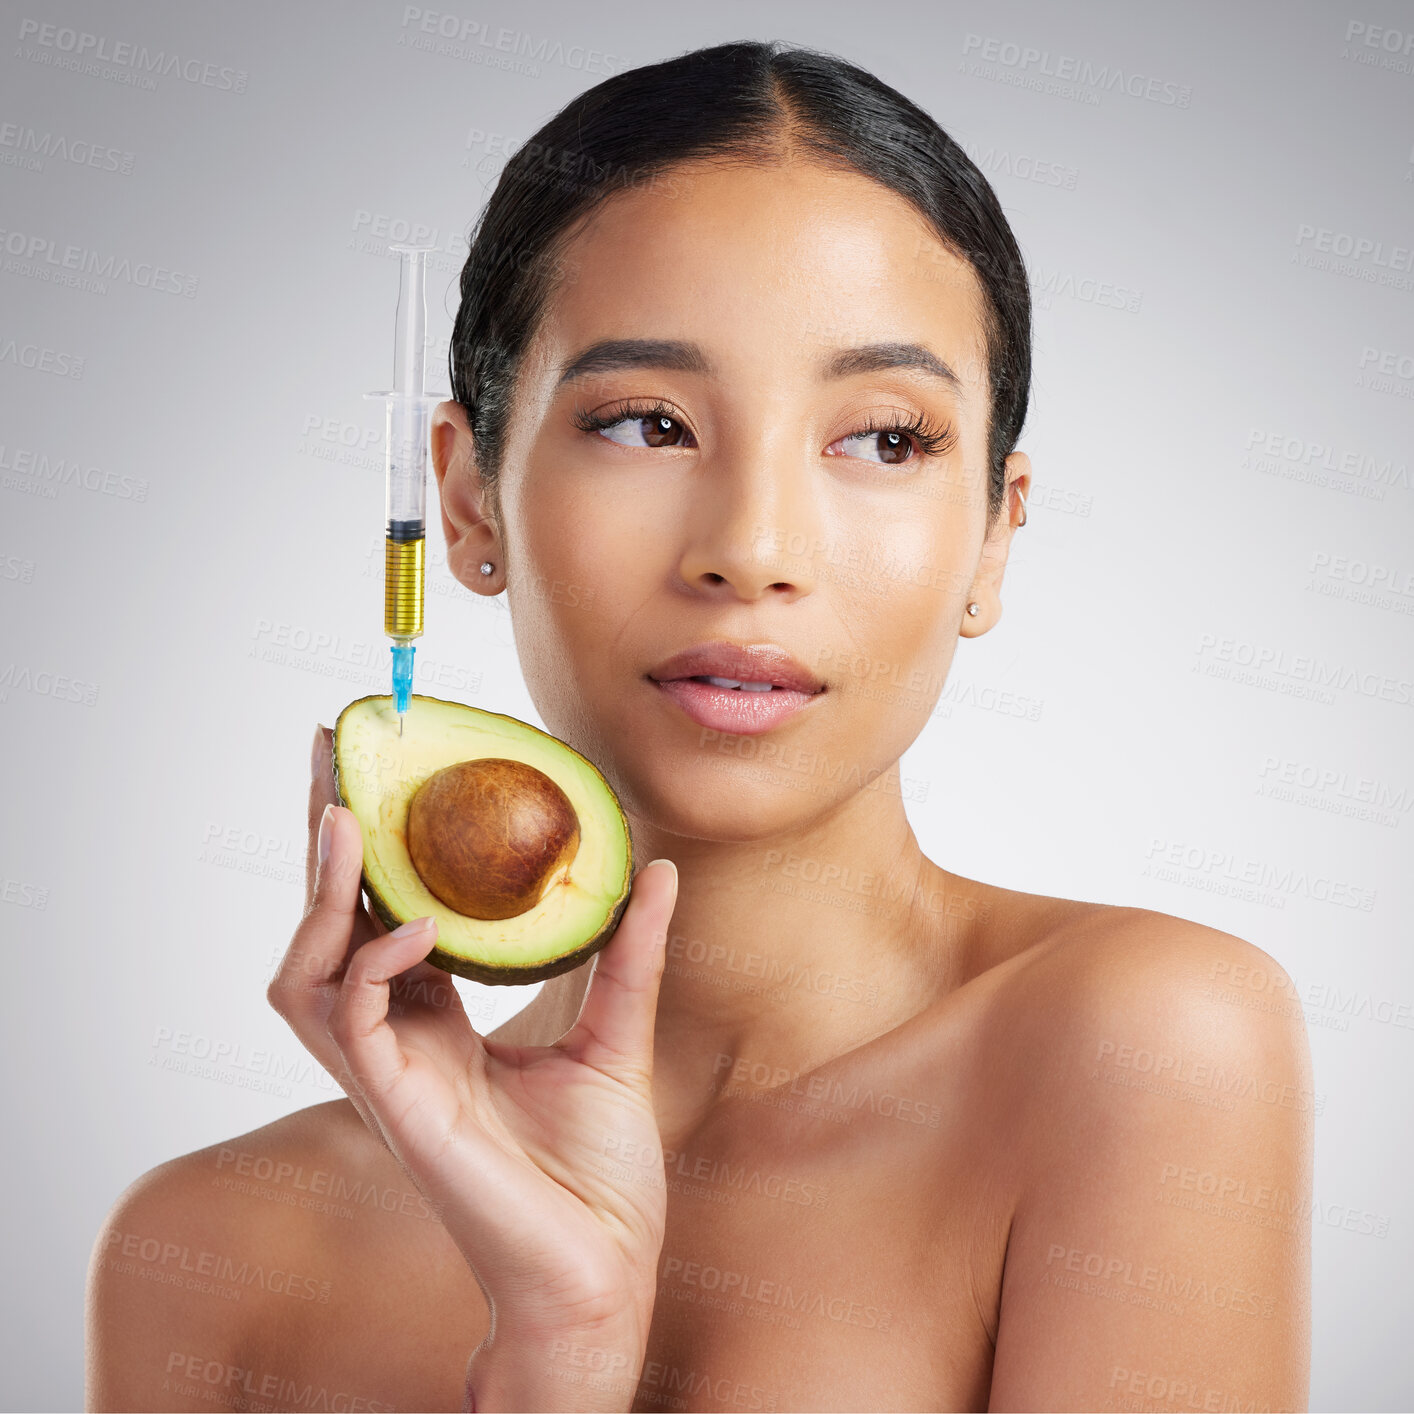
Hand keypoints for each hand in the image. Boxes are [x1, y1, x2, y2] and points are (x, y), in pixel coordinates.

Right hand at [268, 724, 677, 1346]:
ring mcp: (390, 1077)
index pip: (380, 918)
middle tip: (330, 756)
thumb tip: (658, 867)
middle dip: (319, 845)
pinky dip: (376, 964)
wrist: (606, 1266)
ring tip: (344, 818)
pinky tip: (417, 926)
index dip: (370, 851)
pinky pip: (355, 1024)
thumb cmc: (599, 1170)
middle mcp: (400, 1042)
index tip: (378, 771)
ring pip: (307, 975)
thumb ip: (628, 952)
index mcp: (438, 1024)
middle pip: (326, 930)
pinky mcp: (400, 1110)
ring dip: (319, 895)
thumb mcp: (620, 1035)